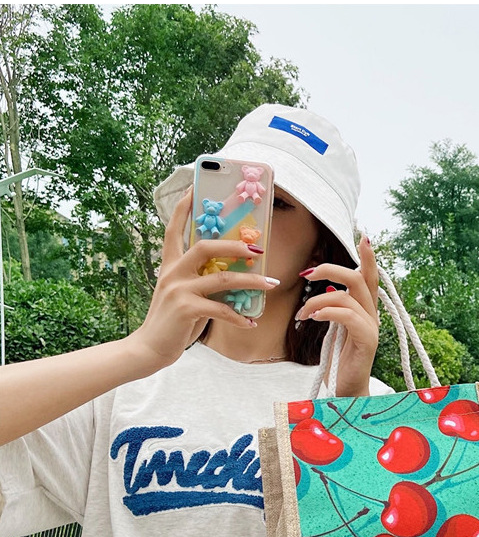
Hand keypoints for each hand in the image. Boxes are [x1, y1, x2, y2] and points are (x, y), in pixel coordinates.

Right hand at [128, 190, 277, 370]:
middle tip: (258, 249)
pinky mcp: (185, 309)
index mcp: (170, 265)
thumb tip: (232, 275)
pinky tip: (251, 322)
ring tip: (271, 285)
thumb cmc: (171, 322)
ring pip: (222, 278)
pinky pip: (222, 308)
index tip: (195, 187)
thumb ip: (201, 281)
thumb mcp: (183, 295)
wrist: (149, 349)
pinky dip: (240, 317)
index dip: (184, 207)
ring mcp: (178, 289)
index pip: (174, 229)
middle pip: (205, 246)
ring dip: (251, 281)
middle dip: (235, 245)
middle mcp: (172, 272)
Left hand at [296, 236, 378, 396]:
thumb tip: (327, 293)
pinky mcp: (367, 341)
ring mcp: (372, 328)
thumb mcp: (336, 330)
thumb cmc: (340, 360)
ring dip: (319, 300)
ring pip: (349, 296)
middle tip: (309, 273)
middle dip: (332, 270)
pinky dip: (329, 312)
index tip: (364, 236)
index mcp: (366, 310)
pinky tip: (314, 318)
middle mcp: (373, 316)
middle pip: (360, 279)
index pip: (370, 278)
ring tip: (303, 314)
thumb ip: (336, 310)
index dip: (369, 258)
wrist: (349, 390)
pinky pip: (348, 317)